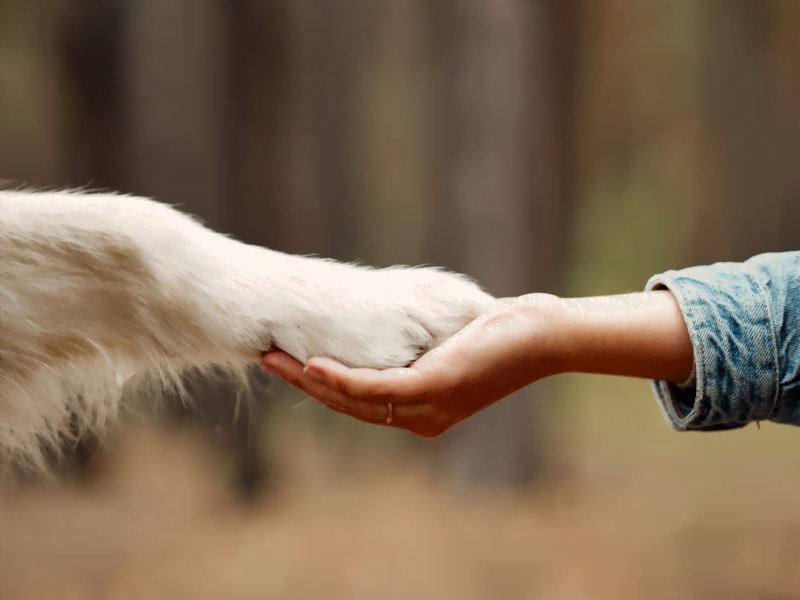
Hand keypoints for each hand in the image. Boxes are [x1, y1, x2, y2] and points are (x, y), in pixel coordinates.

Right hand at [260, 295, 562, 436]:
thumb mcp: (448, 344)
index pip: (360, 403)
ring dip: (310, 381)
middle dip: (304, 384)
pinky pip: (377, 389)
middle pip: (349, 405)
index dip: (320, 386)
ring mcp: (428, 408)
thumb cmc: (499, 334)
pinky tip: (312, 365)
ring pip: (355, 400)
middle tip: (267, 358)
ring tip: (275, 359)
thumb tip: (385, 326)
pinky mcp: (435, 388)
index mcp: (422, 411)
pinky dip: (341, 379)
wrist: (542, 335)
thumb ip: (415, 347)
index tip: (288, 363)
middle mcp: (422, 418)